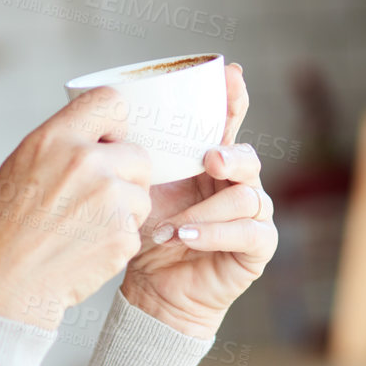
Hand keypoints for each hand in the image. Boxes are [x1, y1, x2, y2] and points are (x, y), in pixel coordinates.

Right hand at [0, 87, 153, 329]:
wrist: (5, 283)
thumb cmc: (6, 227)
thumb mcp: (20, 166)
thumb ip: (62, 144)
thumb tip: (101, 133)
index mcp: (56, 138)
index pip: (110, 101)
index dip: (115, 123)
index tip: (109, 141)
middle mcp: (87, 162)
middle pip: (139, 155)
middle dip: (126, 175)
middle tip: (98, 198)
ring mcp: (108, 199)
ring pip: (142, 194)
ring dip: (124, 210)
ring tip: (86, 226)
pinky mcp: (122, 234)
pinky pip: (136, 228)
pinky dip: (118, 239)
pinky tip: (87, 247)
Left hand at [120, 63, 277, 337]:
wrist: (153, 291)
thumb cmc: (147, 236)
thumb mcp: (141, 190)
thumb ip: (140, 157)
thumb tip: (108, 115)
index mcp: (212, 164)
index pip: (228, 124)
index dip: (234, 99)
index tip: (231, 74)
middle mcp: (238, 185)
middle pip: (248, 158)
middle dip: (230, 155)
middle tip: (208, 158)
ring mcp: (253, 216)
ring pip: (248, 197)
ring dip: (207, 210)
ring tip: (173, 227)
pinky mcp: (257, 248)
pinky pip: (250, 233)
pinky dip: (217, 234)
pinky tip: (188, 238)